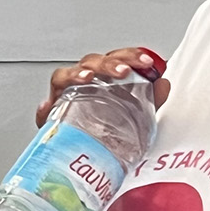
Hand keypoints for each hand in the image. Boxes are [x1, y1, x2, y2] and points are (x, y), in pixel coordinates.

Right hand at [36, 48, 169, 126]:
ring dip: (77, 73)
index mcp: (105, 77)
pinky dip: (46, 106)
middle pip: (92, 61)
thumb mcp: (135, 115)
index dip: (130, 55)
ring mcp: (66, 95)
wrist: (88, 155)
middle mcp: (85, 82)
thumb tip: (163, 83)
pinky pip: (46, 108)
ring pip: (66, 74)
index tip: (146, 62)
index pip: (116, 58)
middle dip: (109, 63)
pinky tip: (50, 105)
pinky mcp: (52, 115)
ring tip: (88, 78)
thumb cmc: (109, 131)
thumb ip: (150, 99)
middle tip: (122, 71)